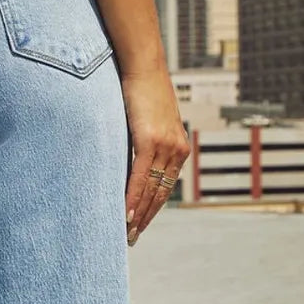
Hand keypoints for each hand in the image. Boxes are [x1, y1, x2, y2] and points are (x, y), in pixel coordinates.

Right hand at [121, 67, 189, 244]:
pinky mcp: (150, 140)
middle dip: (146, 218)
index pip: (166, 187)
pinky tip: (125, 213)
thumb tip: (133, 159)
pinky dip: (132, 197)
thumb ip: (146, 141)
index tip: (141, 224)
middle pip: (160, 193)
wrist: (144, 65)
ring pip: (151, 189)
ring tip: (127, 232)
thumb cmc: (142, 89)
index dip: (154, 209)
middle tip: (132, 238)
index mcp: (179, 147)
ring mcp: (166, 146)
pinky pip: (140, 177)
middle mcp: (177, 149)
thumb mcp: (149, 120)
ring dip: (138, 214)